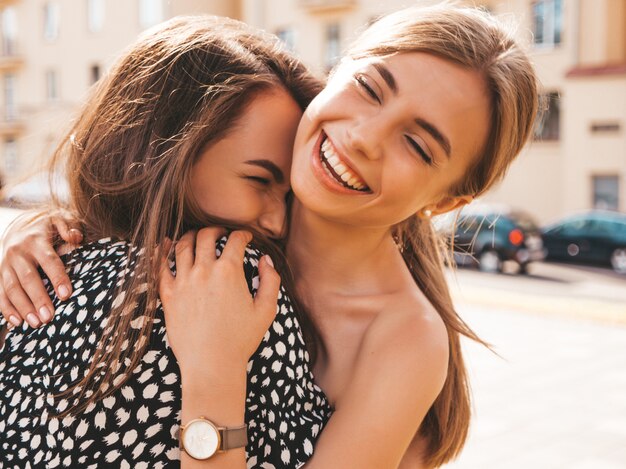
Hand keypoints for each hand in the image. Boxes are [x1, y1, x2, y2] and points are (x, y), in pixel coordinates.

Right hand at [0, 209, 82, 328]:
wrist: (19, 226)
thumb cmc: (47, 227)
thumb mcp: (60, 219)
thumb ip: (69, 227)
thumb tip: (75, 237)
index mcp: (36, 240)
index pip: (49, 260)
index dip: (57, 277)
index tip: (66, 295)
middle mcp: (18, 253)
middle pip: (28, 278)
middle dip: (38, 298)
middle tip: (49, 317)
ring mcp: (6, 264)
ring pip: (12, 288)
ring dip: (23, 307)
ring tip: (36, 324)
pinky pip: (0, 293)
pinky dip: (7, 309)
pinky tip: (17, 322)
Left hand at [159, 228, 280, 383]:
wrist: (211, 365)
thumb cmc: (241, 340)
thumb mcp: (266, 310)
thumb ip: (271, 281)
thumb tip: (265, 260)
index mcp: (229, 272)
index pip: (235, 240)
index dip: (243, 235)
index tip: (245, 237)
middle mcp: (204, 271)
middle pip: (207, 236)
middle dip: (216, 229)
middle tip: (221, 233)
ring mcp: (183, 282)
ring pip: (183, 245)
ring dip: (192, 236)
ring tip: (197, 238)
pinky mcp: (168, 295)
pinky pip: (160, 265)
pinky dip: (163, 251)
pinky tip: (166, 244)